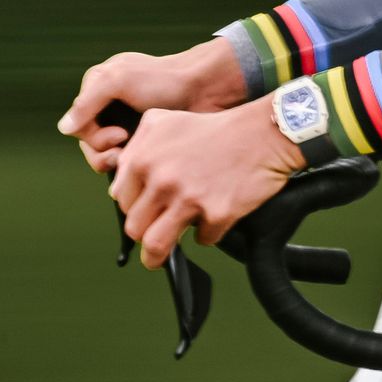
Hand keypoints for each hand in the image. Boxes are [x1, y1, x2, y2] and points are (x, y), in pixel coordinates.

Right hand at [59, 42, 248, 174]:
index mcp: (98, 89)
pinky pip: (129, 161)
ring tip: (136, 158)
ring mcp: (127, 124)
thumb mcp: (119, 80)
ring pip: (108, 155)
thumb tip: (64, 129)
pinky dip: (133, 166)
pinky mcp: (146, 140)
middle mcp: (109, 107)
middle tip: (125, 152)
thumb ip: (87, 102)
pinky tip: (146, 165)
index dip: (93, 138)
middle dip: (104, 153)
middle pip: (90, 144)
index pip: (79, 126)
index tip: (119, 137)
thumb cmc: (163, 79)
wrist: (205, 88)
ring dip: (118, 161)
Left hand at [111, 101, 300, 266]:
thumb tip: (119, 186)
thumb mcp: (163, 123)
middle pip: (135, 228)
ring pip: (156, 245)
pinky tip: (214, 218)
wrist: (262, 134)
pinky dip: (207, 233)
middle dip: (144, 234)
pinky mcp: (216, 214)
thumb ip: (136, 149)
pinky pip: (203, 239)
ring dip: (156, 256)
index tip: (145, 212)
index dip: (134, 209)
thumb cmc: (214, 129)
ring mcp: (189, 199)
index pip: (122, 202)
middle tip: (154, 233)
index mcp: (144, 159)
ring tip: (158, 259)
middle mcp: (162, 180)